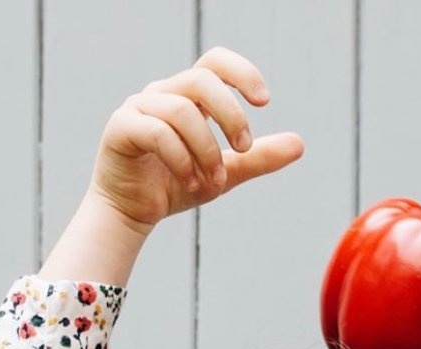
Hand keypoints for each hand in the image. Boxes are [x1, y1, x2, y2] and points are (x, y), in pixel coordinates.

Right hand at [88, 46, 304, 236]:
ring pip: (182, 110)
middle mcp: (162, 93)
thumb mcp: (225, 173)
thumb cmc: (174, 186)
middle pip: (202, 80)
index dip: (241, 73)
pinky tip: (192, 183)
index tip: (264, 102)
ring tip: (214, 181)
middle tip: (244, 149)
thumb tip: (300, 144)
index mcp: (187, 96)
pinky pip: (157, 132)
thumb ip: (258, 158)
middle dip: (231, 116)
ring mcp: (138, 107)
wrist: (131, 213)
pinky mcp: (120, 128)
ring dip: (207, 149)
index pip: (215, 63)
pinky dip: (182, 160)